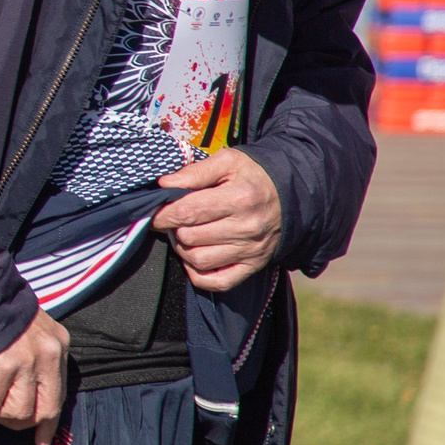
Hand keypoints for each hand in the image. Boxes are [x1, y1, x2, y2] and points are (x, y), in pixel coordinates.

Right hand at [0, 308, 70, 444]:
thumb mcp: (28, 330)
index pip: (59, 396)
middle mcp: (49, 354)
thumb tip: (29, 402)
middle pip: (42, 411)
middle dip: (17, 423)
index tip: (41, 442)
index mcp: (57, 345)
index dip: (48, 424)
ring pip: (17, 413)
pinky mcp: (4, 364)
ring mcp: (29, 360)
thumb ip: (34, 360)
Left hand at [153, 148, 282, 292]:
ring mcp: (250, 250)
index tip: (154, 211)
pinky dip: (199, 274)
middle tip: (175, 220)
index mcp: (239, 198)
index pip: (188, 212)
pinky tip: (196, 256)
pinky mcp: (252, 266)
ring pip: (198, 260)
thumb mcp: (227, 162)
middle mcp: (246, 227)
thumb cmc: (251, 176)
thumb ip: (194, 172)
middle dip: (174, 228)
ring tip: (186, 234)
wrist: (289, 195)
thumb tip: (164, 185)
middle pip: (190, 237)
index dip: (163, 214)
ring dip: (183, 249)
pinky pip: (217, 282)